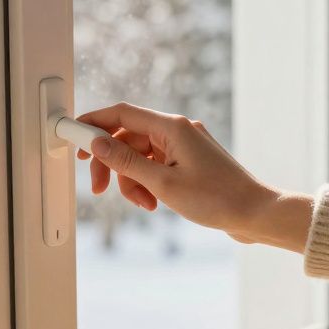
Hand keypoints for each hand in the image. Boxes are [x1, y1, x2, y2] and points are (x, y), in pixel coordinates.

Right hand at [75, 103, 312, 251]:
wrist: (256, 215)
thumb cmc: (217, 200)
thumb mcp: (162, 184)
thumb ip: (126, 161)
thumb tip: (97, 141)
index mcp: (172, 127)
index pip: (121, 113)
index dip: (92, 123)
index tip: (72, 137)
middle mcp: (178, 131)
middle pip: (127, 137)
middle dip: (112, 163)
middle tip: (100, 189)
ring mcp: (185, 146)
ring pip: (140, 156)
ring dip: (132, 181)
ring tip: (144, 205)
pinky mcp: (190, 162)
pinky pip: (156, 166)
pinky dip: (149, 184)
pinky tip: (155, 203)